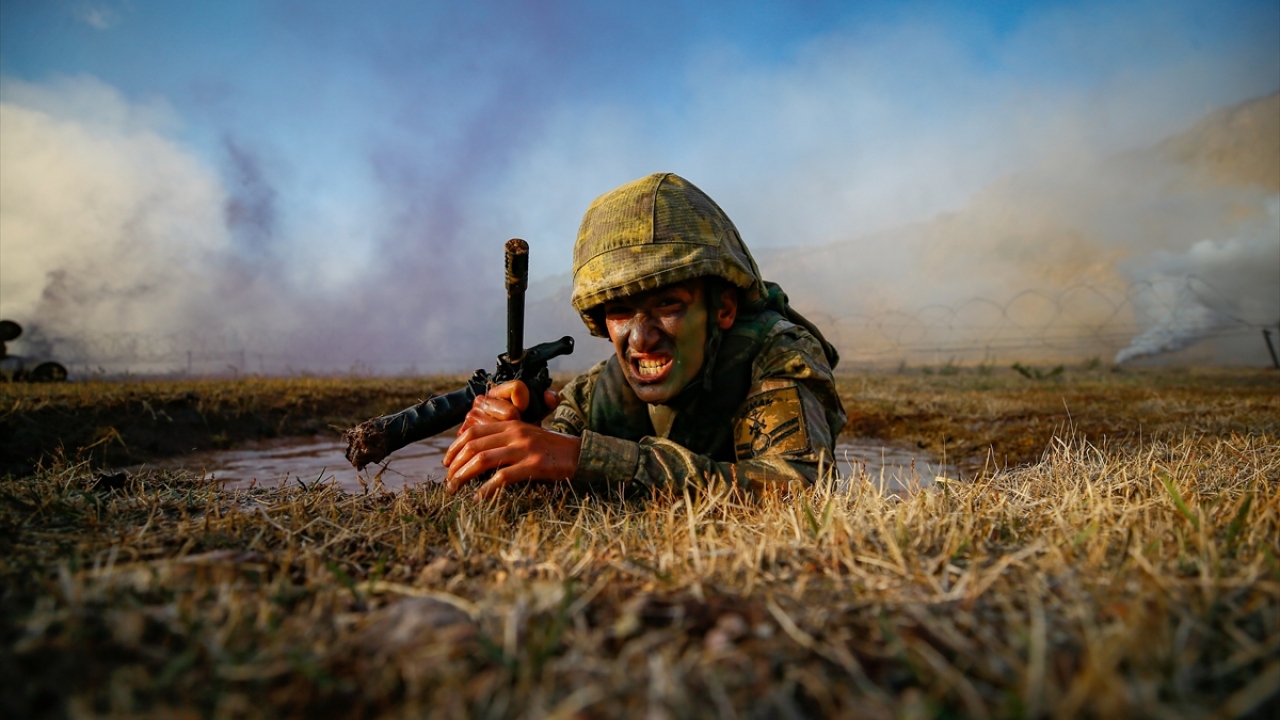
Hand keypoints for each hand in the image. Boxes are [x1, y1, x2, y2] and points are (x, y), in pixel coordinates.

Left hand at [443, 381, 580, 497]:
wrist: (579, 454)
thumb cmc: (549, 449)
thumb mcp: (525, 436)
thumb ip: (503, 440)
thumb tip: (475, 454)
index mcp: (510, 425)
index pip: (473, 432)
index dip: (455, 447)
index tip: (446, 463)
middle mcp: (515, 433)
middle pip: (474, 446)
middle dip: (456, 465)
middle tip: (448, 482)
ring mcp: (524, 448)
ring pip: (483, 460)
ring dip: (464, 476)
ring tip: (455, 490)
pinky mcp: (533, 465)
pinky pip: (503, 477)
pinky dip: (486, 489)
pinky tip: (477, 498)